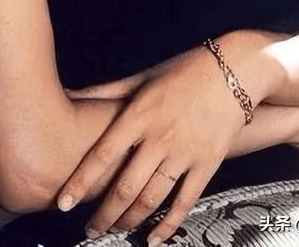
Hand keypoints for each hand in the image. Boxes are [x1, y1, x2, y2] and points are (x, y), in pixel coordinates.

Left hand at [57, 46, 248, 244]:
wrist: (235, 69)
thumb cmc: (184, 70)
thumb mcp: (144, 76)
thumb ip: (107, 92)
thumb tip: (70, 94)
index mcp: (140, 112)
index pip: (103, 153)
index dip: (80, 181)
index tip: (63, 203)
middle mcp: (160, 135)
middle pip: (126, 185)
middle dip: (103, 214)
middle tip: (89, 229)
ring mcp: (185, 151)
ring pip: (152, 198)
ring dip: (129, 221)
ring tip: (114, 231)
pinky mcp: (208, 163)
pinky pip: (185, 202)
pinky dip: (167, 225)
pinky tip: (152, 239)